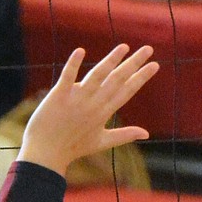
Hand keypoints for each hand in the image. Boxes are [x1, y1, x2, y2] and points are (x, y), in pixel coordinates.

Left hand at [18, 45, 158, 177]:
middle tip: (148, 48)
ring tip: (124, 47)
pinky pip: (67, 77)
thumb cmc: (72, 148)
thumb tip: (146, 133)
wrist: (45, 154)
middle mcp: (94, 104)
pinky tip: (81, 50)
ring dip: (111, 60)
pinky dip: (73, 64)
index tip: (155, 64)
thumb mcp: (102, 141)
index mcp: (105, 112)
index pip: (127, 91)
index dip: (141, 77)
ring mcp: (77, 99)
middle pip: (117, 79)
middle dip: (133, 63)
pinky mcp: (59, 96)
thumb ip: (124, 134)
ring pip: (97, 75)